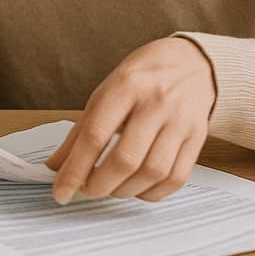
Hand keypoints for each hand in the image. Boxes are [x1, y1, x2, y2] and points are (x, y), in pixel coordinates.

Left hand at [45, 37, 215, 204]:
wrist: (192, 63)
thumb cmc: (142, 78)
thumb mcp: (105, 92)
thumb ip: (80, 130)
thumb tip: (56, 166)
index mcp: (125, 85)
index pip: (95, 135)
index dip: (75, 169)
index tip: (61, 192)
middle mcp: (155, 103)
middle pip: (125, 159)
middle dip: (100, 185)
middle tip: (87, 190)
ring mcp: (180, 121)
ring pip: (152, 172)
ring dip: (125, 191)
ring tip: (111, 189)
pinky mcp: (198, 138)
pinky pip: (176, 178)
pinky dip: (152, 192)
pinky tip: (137, 188)